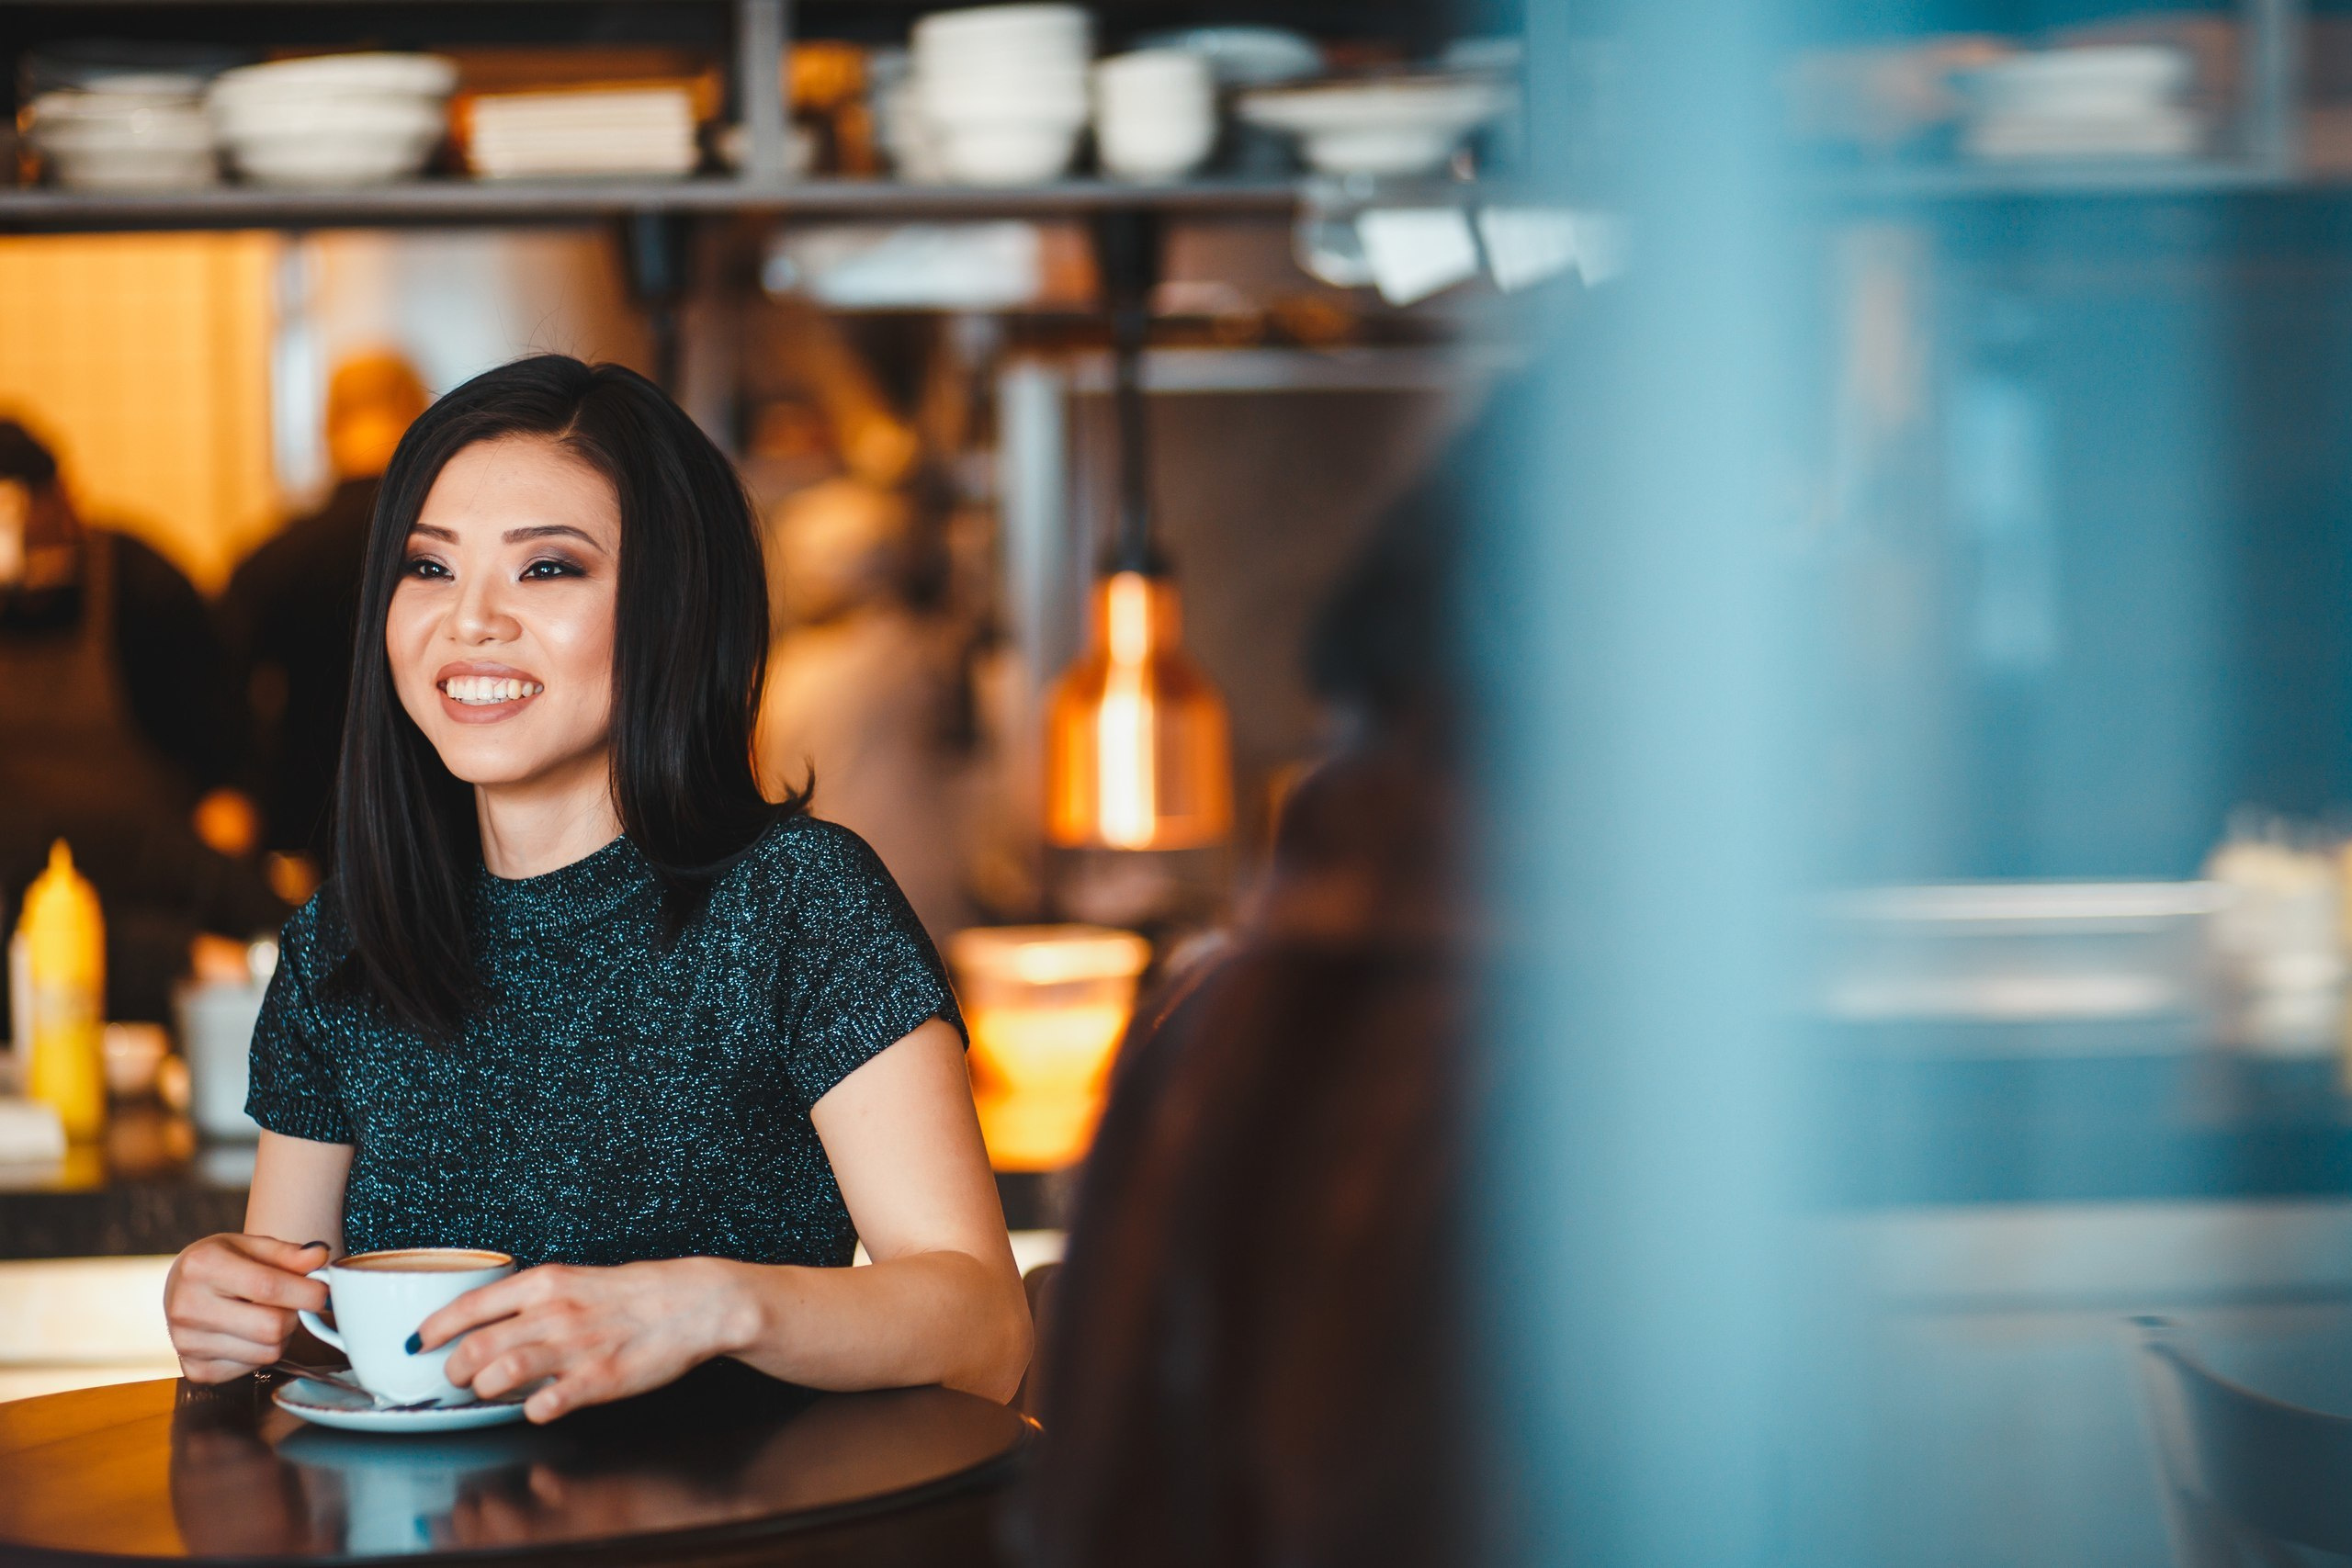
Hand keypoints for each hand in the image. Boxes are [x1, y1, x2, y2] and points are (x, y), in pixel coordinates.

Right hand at [164, 1234, 330, 1382]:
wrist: (182, 1287)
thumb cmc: (223, 1262)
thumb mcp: (252, 1246)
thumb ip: (289, 1253)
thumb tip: (320, 1257)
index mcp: (202, 1266)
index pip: (268, 1287)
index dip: (307, 1292)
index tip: (325, 1291)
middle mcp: (188, 1307)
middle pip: (271, 1327)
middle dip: (295, 1315)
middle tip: (292, 1303)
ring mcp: (187, 1343)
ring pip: (267, 1353)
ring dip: (281, 1336)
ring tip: (267, 1315)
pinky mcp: (195, 1370)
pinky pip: (252, 1369)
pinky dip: (262, 1353)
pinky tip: (248, 1334)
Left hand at [419, 1258, 751, 1422]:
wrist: (692, 1303)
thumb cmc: (634, 1295)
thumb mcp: (576, 1281)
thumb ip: (532, 1300)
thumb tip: (489, 1322)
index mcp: (547, 1283)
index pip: (472, 1305)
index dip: (435, 1327)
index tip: (419, 1342)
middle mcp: (554, 1313)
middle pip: (476, 1345)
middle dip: (454, 1368)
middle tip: (457, 1376)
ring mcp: (575, 1348)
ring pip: (501, 1372)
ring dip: (485, 1387)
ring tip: (489, 1390)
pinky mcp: (599, 1379)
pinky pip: (546, 1403)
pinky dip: (531, 1410)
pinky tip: (536, 1406)